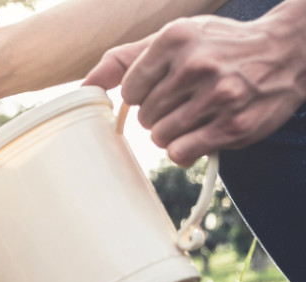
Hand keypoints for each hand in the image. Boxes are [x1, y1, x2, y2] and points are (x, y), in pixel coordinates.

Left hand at [84, 13, 305, 165]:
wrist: (287, 52)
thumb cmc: (219, 47)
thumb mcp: (174, 39)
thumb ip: (126, 60)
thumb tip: (84, 86)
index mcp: (175, 39)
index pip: (129, 89)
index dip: (142, 95)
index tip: (163, 87)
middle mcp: (196, 64)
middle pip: (144, 116)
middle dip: (159, 114)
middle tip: (187, 100)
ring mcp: (217, 96)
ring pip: (159, 137)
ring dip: (172, 133)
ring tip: (196, 116)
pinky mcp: (233, 125)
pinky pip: (180, 153)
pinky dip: (185, 150)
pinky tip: (202, 134)